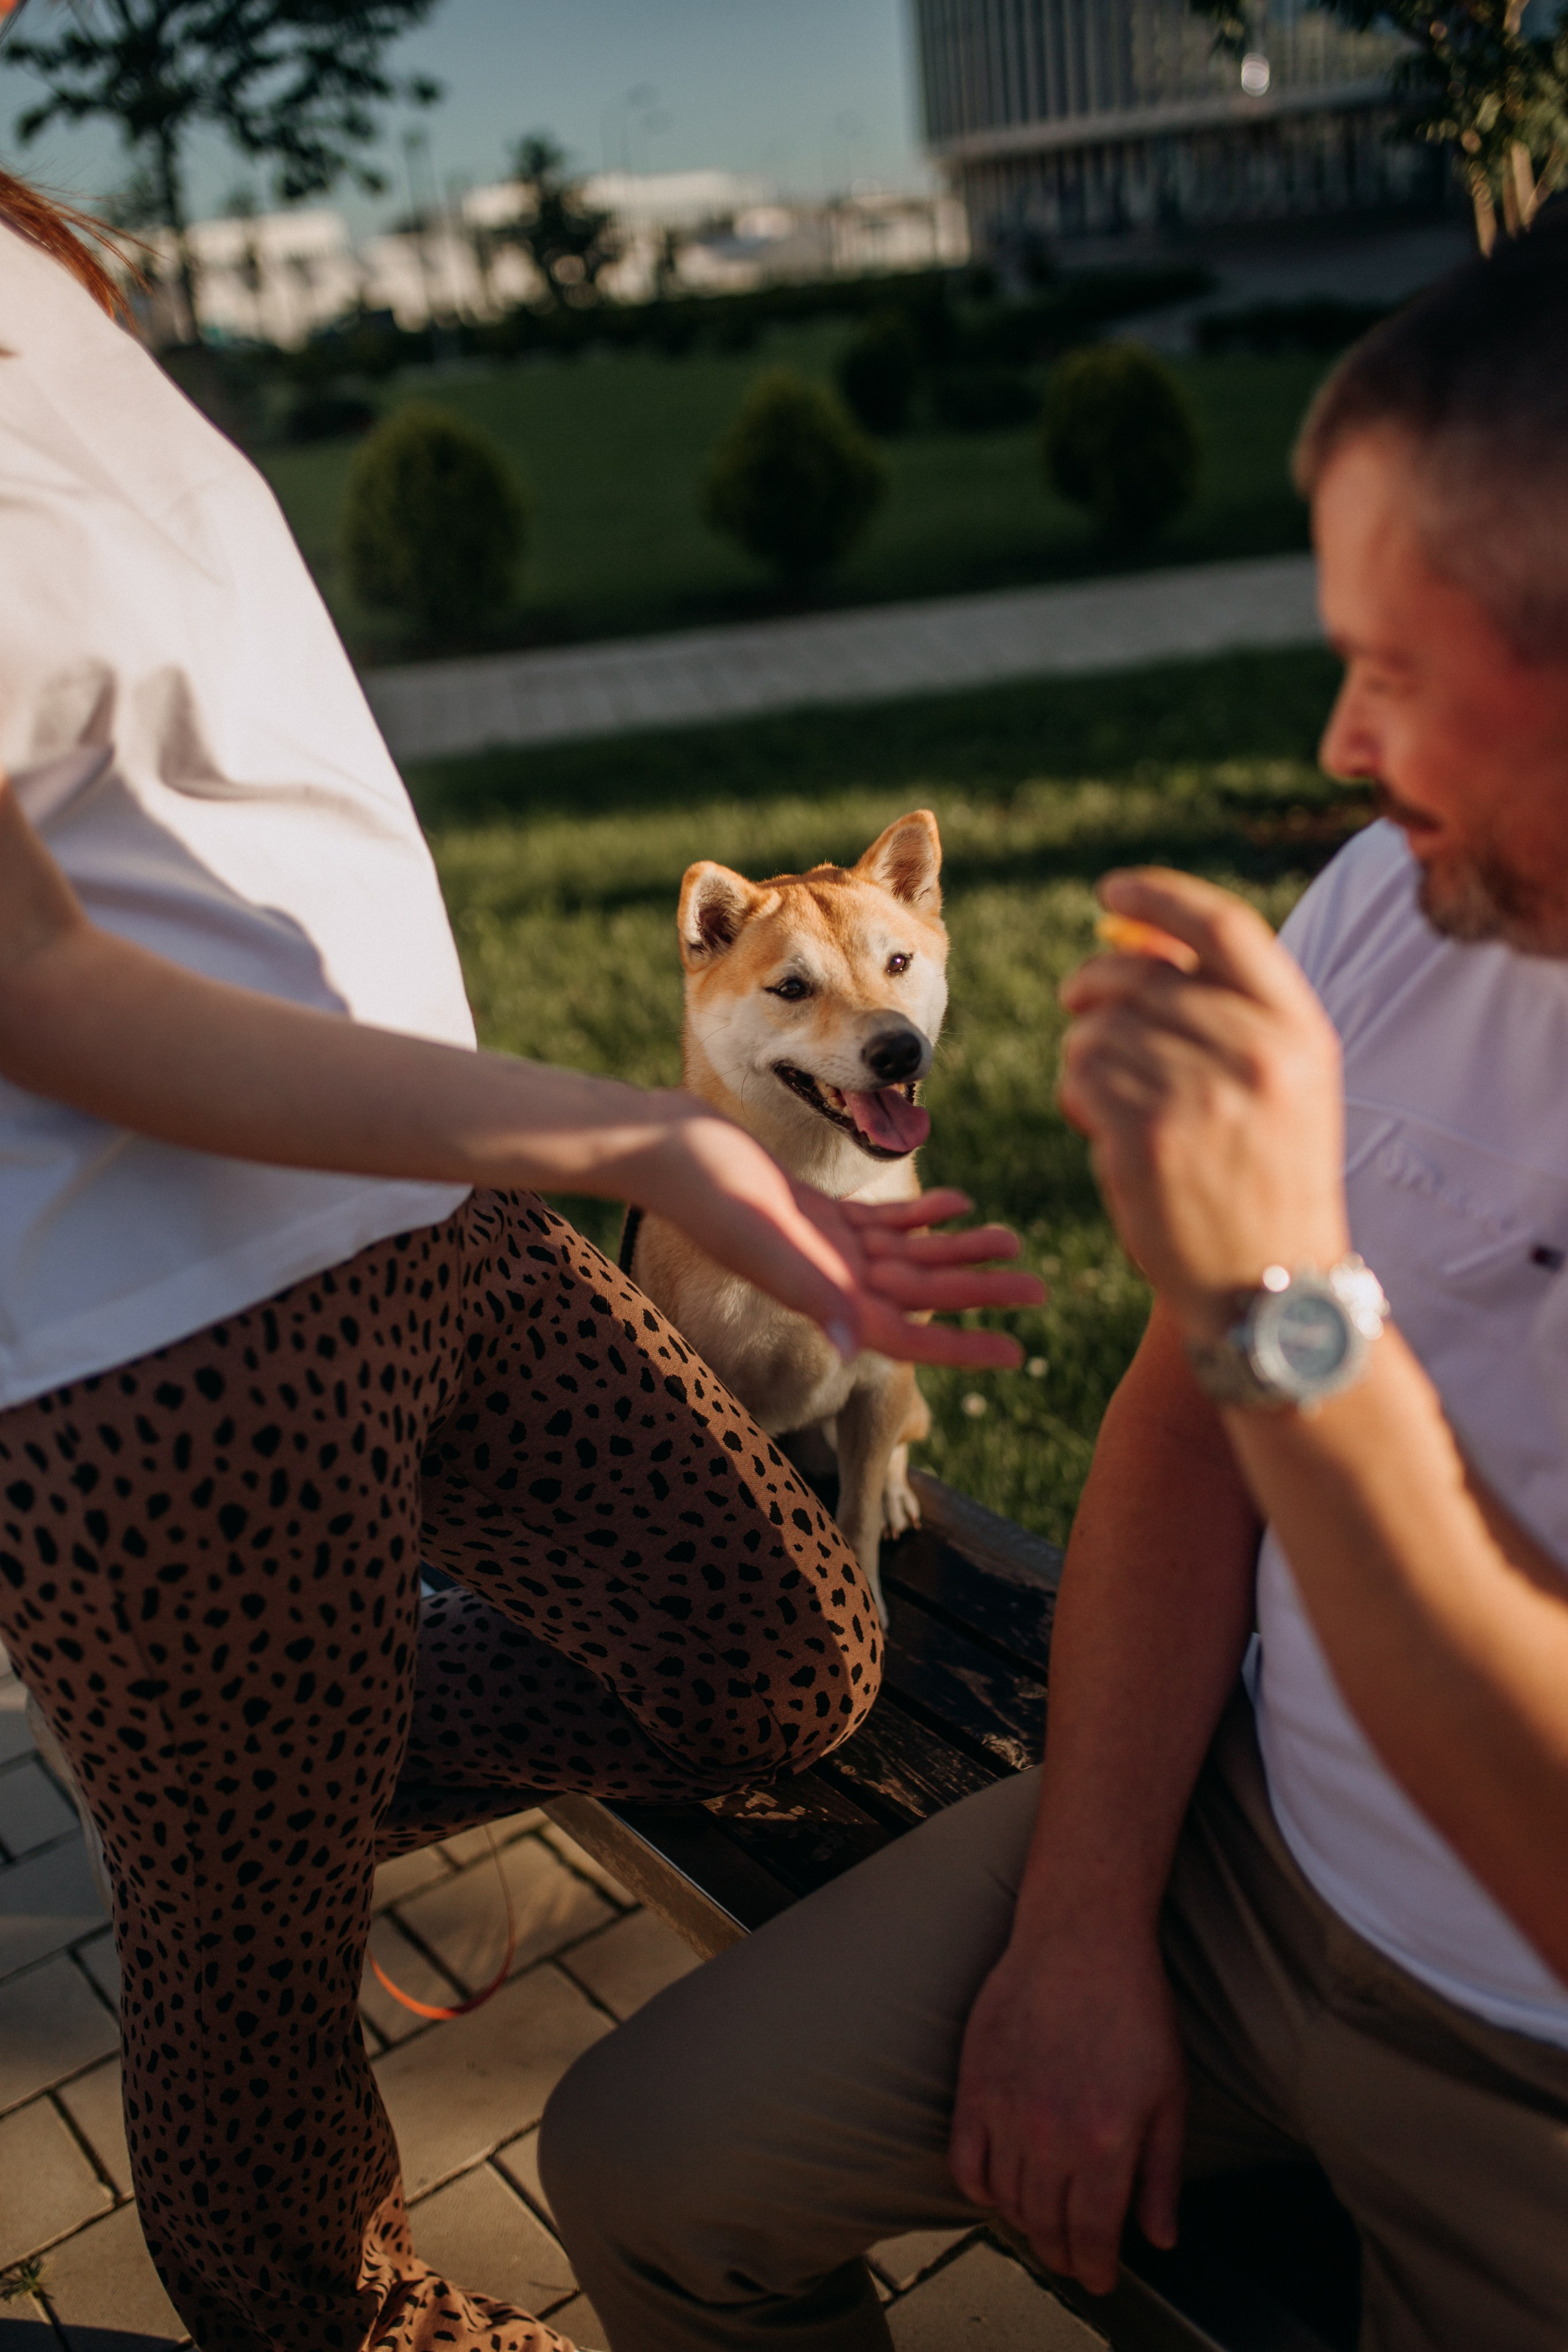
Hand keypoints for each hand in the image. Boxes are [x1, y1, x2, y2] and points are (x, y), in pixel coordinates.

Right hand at [637, 1105, 1042, 1367]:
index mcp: (818, 1295)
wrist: (665, 1145)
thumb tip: (848, 1345)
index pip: (904, 1333)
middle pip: (921, 1294)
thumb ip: (805, 1289)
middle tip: (1040, 1289)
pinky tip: (959, 1204)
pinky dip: (924, 1216)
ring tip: (1014, 1244)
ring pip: (910, 1257)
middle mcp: (827, 1279)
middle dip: (980, 1292)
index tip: (1016, 1351)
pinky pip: (884, 1224)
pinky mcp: (818, 1214)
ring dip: (960, 1250)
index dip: (961, 1346)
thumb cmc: (703, 1190)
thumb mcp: (759, 1237)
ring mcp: (824, 1247)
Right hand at [949, 1923, 1186, 2294]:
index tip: (1100, 2280)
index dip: (1096, 2269)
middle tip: (1073, 2262)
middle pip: (1045, 2227)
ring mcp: (1007, 2111)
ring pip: (1006, 2201)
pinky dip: (978, 2188)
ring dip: (1024, 2225)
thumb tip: (1158, 2238)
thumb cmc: (1134, 2006)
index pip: (1091, 2236)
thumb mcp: (1171, 2094)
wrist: (1082, 1937)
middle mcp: (1052, 2137)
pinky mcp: (975, 2085)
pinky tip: (996, 2191)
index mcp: (1106, 2143)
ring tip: (1041, 2226)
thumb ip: (1162, 2174)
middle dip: (1062, 2256)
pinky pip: (965, 2161)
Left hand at [1058, 870, 1348, 1338]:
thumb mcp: (1283, 1081)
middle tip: (1079, 1002)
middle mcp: (1255, 1052)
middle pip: (1144, 975)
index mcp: (1299, 1028)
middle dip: (1096, 983)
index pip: (1222, 926)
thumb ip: (1228, 1008)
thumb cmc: (1268, 1176)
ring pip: (1099, 1029)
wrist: (1270, 1288)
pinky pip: (1079, 1078)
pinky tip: (1099, 1123)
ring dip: (1085, 1052)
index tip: (1111, 890)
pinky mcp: (1145, 1139)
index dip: (1159, 897)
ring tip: (1107, 1091)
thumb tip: (1135, 937)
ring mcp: (1199, 1096)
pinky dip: (1076, 1094)